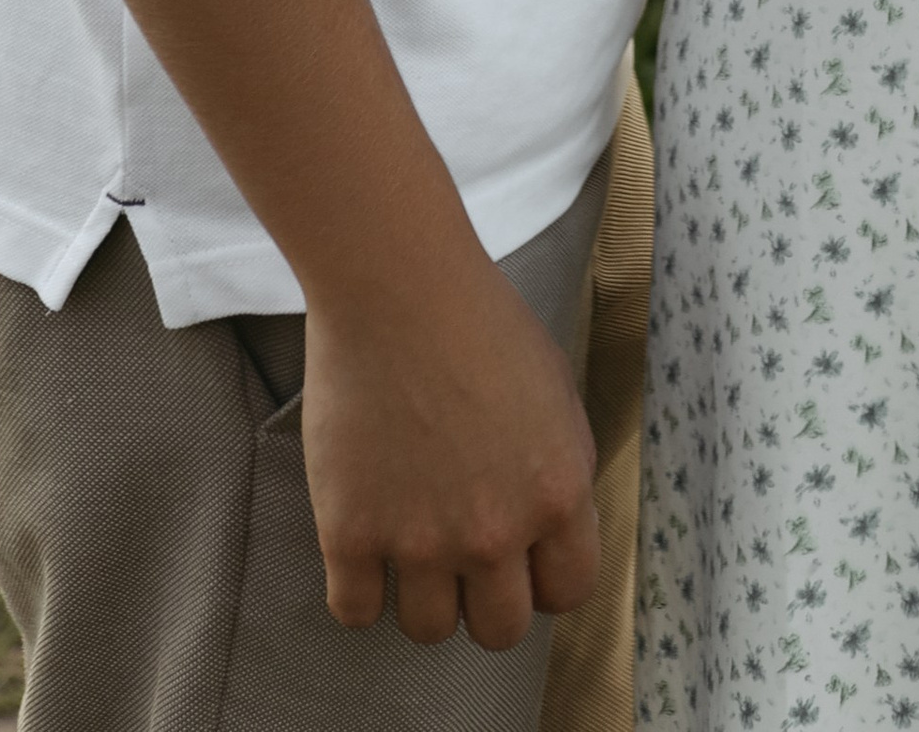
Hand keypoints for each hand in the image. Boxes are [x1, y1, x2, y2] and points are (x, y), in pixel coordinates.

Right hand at [302, 260, 599, 648]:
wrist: (398, 287)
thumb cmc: (482, 321)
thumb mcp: (557, 392)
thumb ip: (559, 469)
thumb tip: (558, 526)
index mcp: (557, 493)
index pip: (568, 593)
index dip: (545, 578)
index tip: (524, 560)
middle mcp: (495, 532)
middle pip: (499, 630)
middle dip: (487, 600)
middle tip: (466, 559)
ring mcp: (420, 540)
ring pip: (430, 631)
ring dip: (424, 596)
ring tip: (413, 547)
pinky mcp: (351, 535)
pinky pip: (355, 612)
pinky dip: (359, 590)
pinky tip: (364, 546)